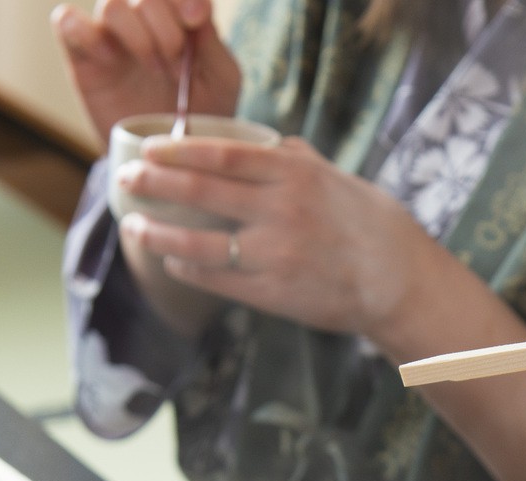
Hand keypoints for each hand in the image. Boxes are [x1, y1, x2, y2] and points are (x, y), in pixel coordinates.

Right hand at [52, 0, 239, 144]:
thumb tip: (198, 5)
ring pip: (110, 4)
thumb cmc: (200, 115)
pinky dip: (85, 33)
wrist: (169, 158)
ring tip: (152, 69)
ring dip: (135, 34)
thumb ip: (212, 42)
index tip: (195, 20)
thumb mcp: (221, 81)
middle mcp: (143, 20)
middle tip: (174, 62)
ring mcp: (110, 36)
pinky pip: (66, 22)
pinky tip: (110, 60)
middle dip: (163, 24)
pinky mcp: (82, 57)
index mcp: (178, 18)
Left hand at [116, 137, 445, 340]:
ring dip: (158, 231)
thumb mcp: (337, 178)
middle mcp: (281, 210)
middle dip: (154, 184)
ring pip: (197, 241)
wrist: (400, 282)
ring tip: (134, 225)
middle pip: (200, 191)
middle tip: (125, 179)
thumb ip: (296, 159)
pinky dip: (187, 266)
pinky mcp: (272, 293)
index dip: (178, 150)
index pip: (222, 154)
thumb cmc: (370, 225)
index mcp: (295, 174)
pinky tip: (172, 258)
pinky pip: (215, 278)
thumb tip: (264, 142)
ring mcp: (274, 254)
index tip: (149, 149)